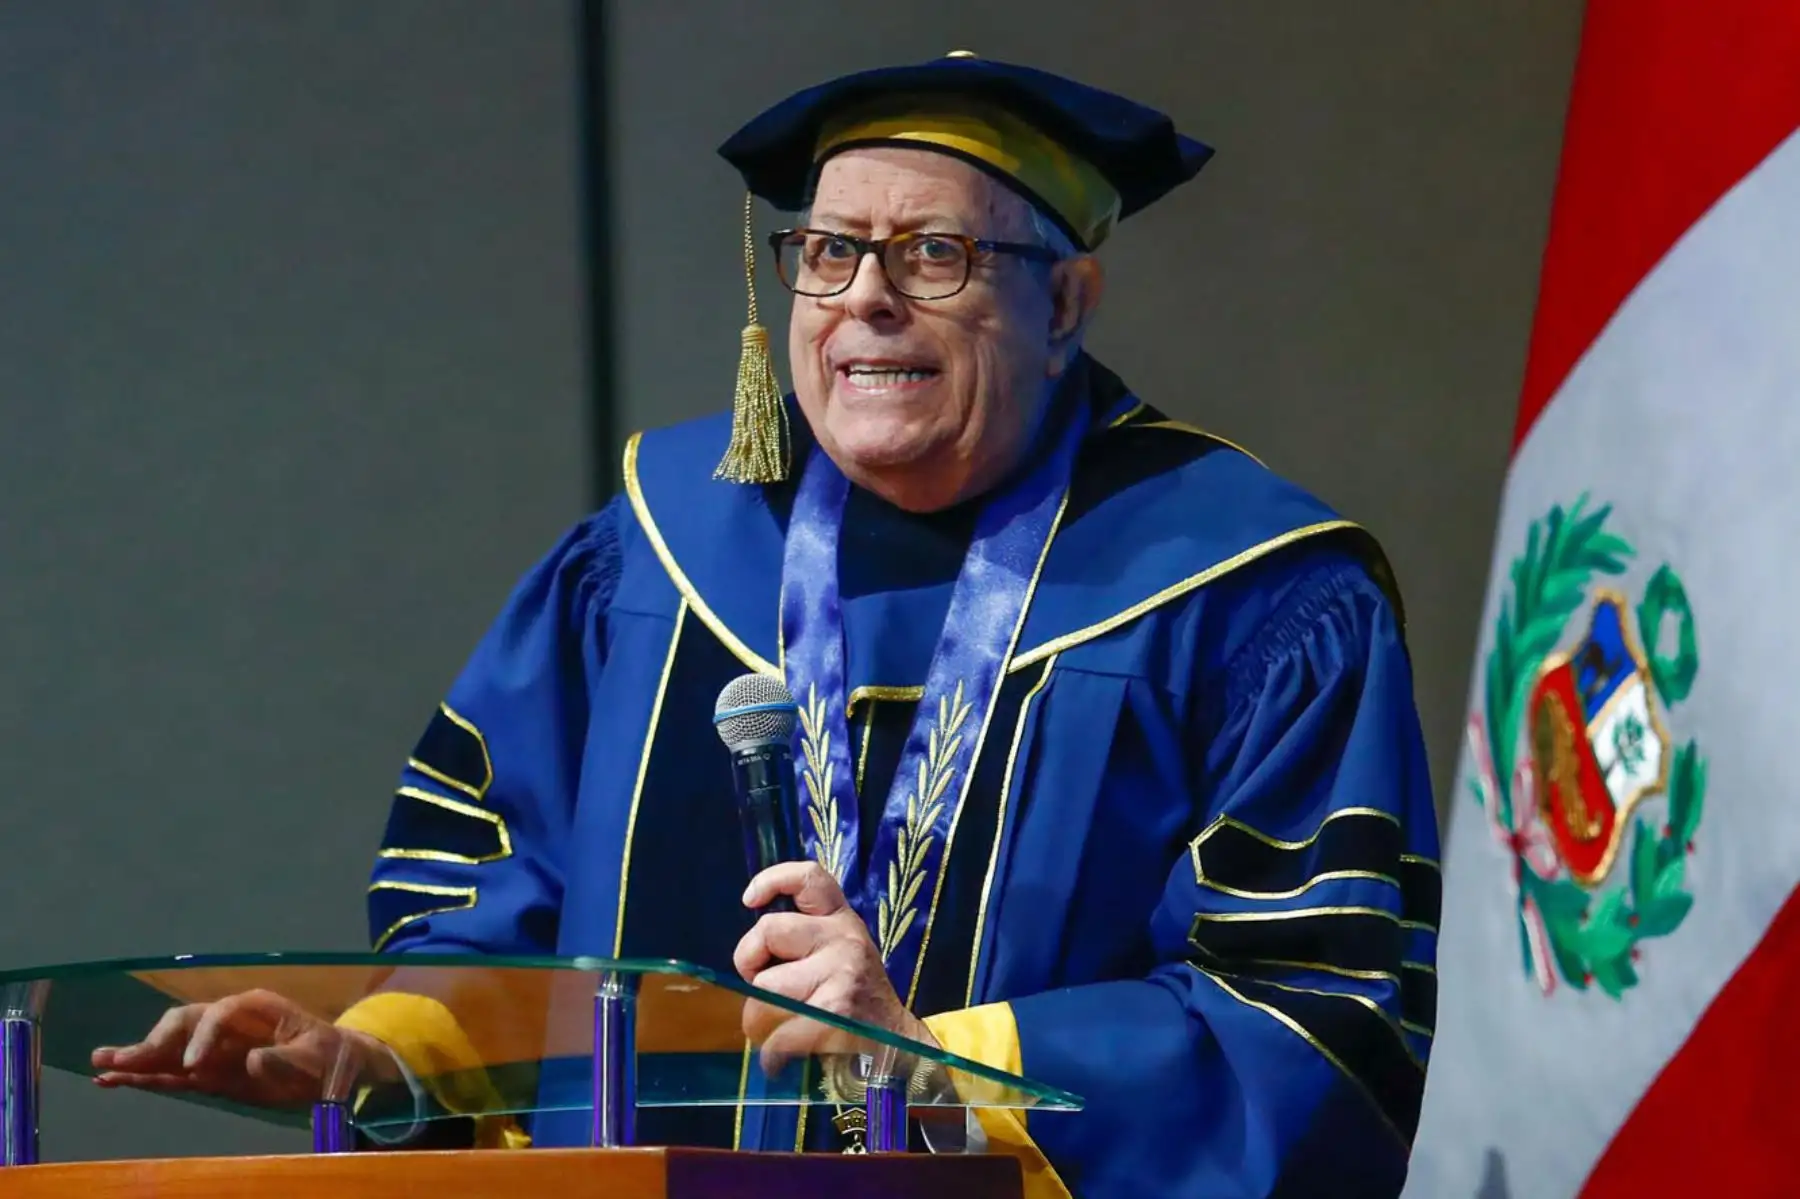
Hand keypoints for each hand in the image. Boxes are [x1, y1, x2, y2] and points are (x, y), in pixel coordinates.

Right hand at [91, 989, 400, 1108]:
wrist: (335, 1068)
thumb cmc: (327, 1055)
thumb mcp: (314, 1056)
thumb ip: (285, 1060)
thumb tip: (251, 1062)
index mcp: (254, 1008)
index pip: (218, 1015)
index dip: (203, 1039)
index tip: (195, 1067)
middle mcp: (227, 1023)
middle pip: (183, 1025)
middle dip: (155, 1041)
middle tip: (123, 1059)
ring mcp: (215, 1048)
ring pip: (170, 1049)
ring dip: (137, 1057)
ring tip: (100, 1064)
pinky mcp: (208, 1073)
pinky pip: (171, 1074)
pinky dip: (145, 1077)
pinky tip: (112, 1080)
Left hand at [733, 861, 939, 1071]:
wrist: (899, 1045)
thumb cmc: (856, 1000)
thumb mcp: (840, 955)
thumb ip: (804, 941)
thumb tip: (751, 954)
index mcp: (842, 920)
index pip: (809, 878)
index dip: (772, 880)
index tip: (750, 900)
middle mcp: (843, 938)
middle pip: (767, 930)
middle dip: (749, 964)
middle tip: (764, 990)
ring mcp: (841, 973)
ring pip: (764, 988)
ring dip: (757, 1017)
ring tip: (773, 1030)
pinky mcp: (835, 1012)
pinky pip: (777, 1031)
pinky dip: (770, 1052)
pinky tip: (778, 1058)